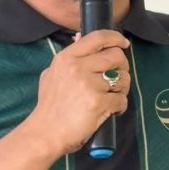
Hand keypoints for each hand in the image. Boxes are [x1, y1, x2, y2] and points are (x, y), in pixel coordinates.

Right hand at [25, 30, 130, 156]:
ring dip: (123, 87)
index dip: (115, 37)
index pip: (97, 37)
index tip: (123, 43)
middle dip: (122, 66)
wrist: (45, 133)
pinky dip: (120, 106)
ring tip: (113, 95)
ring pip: (122, 78)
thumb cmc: (49, 105)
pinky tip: (111, 110)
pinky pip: (121, 99)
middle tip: (117, 78)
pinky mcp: (99, 102)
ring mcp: (89, 85)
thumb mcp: (52, 73)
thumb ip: (69, 56)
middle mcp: (78, 67)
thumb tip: (80, 36)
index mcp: (67, 58)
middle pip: (116, 56)